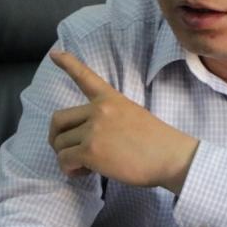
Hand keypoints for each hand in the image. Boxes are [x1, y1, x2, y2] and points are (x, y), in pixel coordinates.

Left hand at [48, 50, 199, 192]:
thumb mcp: (134, 115)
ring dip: (67, 157)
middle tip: (68, 150)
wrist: (171, 157)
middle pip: (58, 119)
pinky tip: (85, 172)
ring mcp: (93, 130)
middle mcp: (99, 111)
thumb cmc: (158, 142)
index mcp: (111, 100)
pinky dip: (70, 169)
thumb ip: (110, 119)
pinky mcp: (91, 151)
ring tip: (85, 166)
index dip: (68, 64)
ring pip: (59, 144)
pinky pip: (64, 160)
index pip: (85, 77)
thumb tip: (92, 139)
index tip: (54, 54)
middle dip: (56, 136)